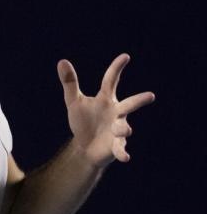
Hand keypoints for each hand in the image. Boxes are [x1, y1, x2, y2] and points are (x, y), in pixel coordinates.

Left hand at [58, 53, 154, 167]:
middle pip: (129, 105)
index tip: (125, 56)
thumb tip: (62, 61)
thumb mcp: (74, 102)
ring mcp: (117, 129)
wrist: (84, 146)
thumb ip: (70, 83)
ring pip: (124, 127)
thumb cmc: (83, 120)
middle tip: (150, 96)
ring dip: (123, 128)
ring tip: (122, 130)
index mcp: (106, 99)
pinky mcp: (116, 145)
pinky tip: (125, 157)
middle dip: (139, 101)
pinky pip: (121, 148)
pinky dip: (122, 152)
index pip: (111, 81)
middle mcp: (116, 112)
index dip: (117, 69)